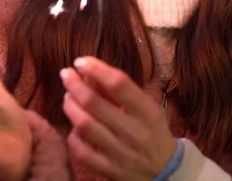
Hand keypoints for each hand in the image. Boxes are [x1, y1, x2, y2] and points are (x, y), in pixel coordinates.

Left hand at [60, 56, 176, 180]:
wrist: (165, 169)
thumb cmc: (152, 130)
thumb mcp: (147, 107)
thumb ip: (122, 91)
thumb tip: (90, 73)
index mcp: (147, 112)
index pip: (119, 84)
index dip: (96, 69)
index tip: (81, 61)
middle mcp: (135, 132)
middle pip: (95, 103)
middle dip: (75, 84)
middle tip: (66, 74)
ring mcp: (121, 152)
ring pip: (85, 125)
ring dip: (71, 107)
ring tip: (67, 96)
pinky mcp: (110, 170)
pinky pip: (82, 151)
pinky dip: (73, 136)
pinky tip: (74, 126)